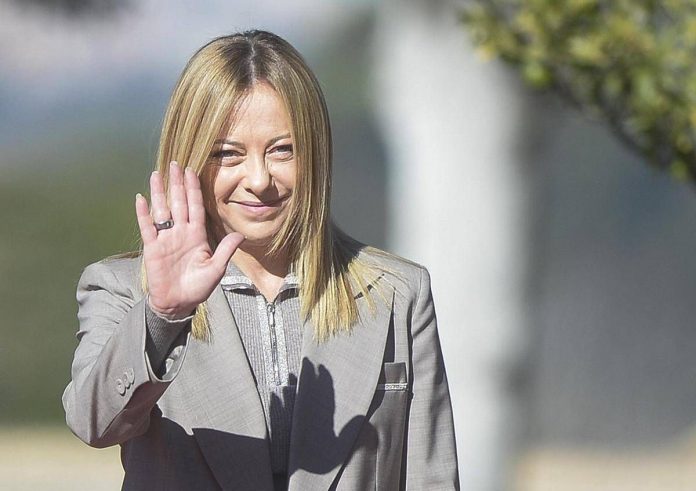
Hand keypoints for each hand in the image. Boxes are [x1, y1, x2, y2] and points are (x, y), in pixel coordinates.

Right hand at [135, 161, 243, 319]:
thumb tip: (240, 235)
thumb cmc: (198, 287)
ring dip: (159, 192)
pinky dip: (143, 214)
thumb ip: (225, 250)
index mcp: (197, 235)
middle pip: (179, 203)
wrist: (178, 303)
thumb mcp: (216, 269)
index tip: (192, 172)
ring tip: (157, 174)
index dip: (194, 190)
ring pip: (162, 210)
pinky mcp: (152, 248)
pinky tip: (141, 198)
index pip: (196, 207)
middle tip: (175, 164)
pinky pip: (148, 227)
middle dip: (177, 183)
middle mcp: (181, 233)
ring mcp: (166, 239)